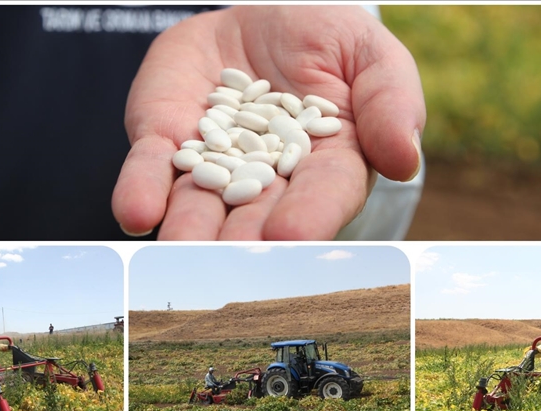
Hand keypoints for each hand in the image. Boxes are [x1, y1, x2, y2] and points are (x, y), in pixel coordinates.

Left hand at [113, 5, 424, 239]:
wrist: (265, 12)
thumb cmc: (329, 39)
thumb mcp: (371, 55)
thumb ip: (391, 101)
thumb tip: (404, 159)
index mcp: (327, 166)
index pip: (323, 195)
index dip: (309, 215)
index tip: (292, 235)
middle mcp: (267, 178)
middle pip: (256, 212)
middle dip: (244, 237)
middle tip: (233, 256)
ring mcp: (212, 161)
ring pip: (200, 201)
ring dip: (190, 226)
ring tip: (182, 246)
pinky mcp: (167, 136)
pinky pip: (153, 165)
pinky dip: (143, 188)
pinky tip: (137, 212)